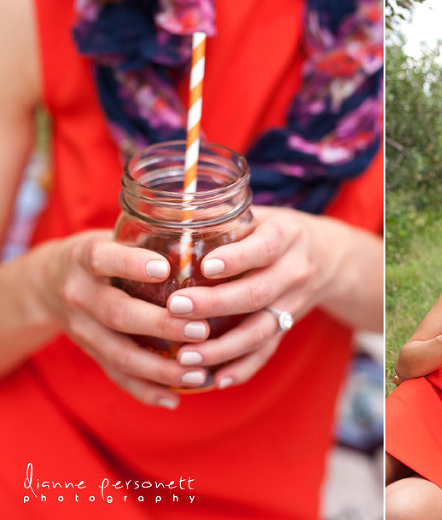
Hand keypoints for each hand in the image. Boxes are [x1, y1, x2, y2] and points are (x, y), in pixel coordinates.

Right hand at [34, 230, 211, 407]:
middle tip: (201, 330)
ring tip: (197, 373)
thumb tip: (217, 216)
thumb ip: (156, 234)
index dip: (131, 264)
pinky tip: (174, 399)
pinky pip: (116, 376)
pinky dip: (145, 390)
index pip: (104, 258)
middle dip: (161, 325)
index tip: (164, 268)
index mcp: (85, 257)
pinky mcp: (90, 352)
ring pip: (118, 353)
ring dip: (159, 368)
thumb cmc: (105, 253)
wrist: (50, 282)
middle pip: (118, 314)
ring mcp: (82, 329)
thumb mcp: (117, 234)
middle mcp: (79, 294)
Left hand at [161, 206, 379, 387]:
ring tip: (186, 355)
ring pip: (261, 330)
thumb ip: (223, 219)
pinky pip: (267, 351)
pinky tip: (216, 380)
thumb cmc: (276, 231)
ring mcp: (293, 303)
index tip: (206, 266)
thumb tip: (166, 220)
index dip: (237, 259)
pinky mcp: (288, 327)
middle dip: (216, 304)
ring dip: (223, 347)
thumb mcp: (259, 215)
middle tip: (176, 308)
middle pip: (258, 293)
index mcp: (286, 235)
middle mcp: (294, 271)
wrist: (327, 257)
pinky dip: (243, 368)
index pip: (264, 248)